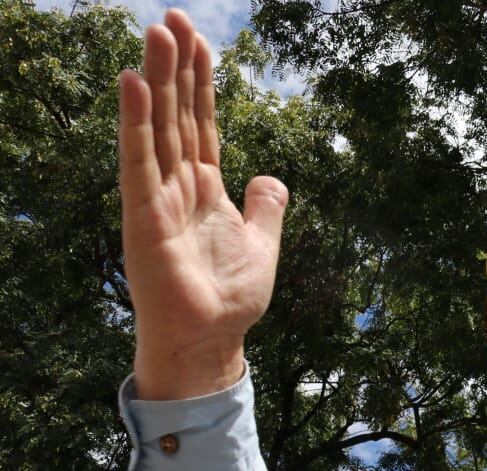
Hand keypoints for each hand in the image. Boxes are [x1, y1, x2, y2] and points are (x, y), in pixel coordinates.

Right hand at [119, 10, 286, 399]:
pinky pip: (138, 160)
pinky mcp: (143, 215)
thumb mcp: (262, 244)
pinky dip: (135, 122)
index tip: (199, 39)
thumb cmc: (229, 299)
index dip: (202, 83)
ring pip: (157, 127)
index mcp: (206, 189)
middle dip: (177, 67)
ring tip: (156, 32)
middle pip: (178, 114)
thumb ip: (267, 209)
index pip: (202, 123)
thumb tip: (272, 178)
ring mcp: (157, 197)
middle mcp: (178, 186)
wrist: (212, 341)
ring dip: (156, 80)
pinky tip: (133, 83)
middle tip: (173, 17)